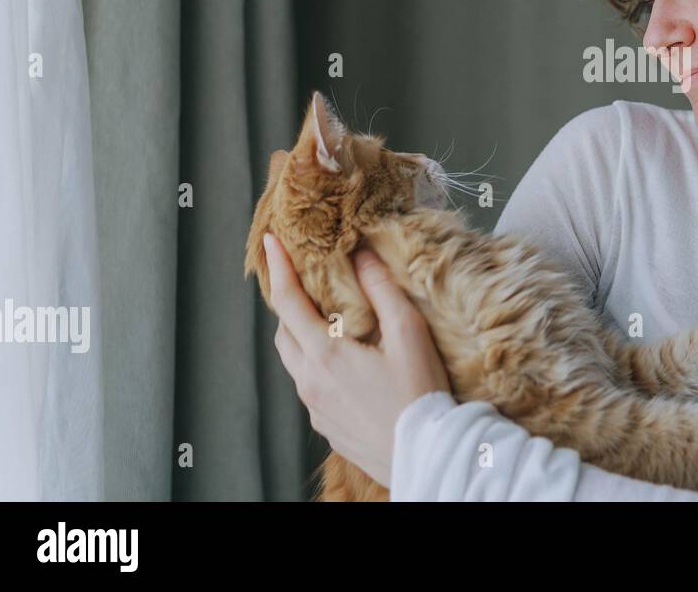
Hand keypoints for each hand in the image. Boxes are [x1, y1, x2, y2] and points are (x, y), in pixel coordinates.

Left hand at [264, 232, 451, 486]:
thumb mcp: (409, 334)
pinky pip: (311, 388)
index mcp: (324, 355)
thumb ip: (382, 290)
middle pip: (284, 333)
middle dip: (290, 305)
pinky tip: (348, 365)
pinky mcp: (327, 428)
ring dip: (303, 337)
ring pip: (295, 363)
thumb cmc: (420, 395)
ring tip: (330, 322)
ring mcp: (315, 409)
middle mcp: (310, 382)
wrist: (426, 455)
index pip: (288, 302)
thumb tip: (362, 255)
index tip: (270, 242)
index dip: (278, 268)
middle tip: (306, 284)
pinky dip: (318, 366)